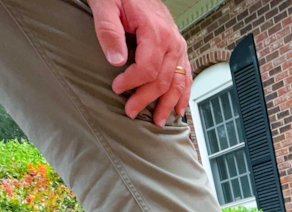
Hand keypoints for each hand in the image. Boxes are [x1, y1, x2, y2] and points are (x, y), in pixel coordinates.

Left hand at [88, 0, 191, 126]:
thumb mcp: (106, 6)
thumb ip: (109, 32)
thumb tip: (117, 60)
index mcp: (156, 32)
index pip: (148, 68)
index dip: (132, 83)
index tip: (116, 88)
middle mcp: (172, 41)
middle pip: (163, 79)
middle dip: (146, 99)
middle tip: (130, 111)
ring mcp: (178, 46)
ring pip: (177, 82)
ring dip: (168, 104)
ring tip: (159, 121)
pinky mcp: (178, 49)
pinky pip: (186, 75)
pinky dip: (183, 94)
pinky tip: (179, 108)